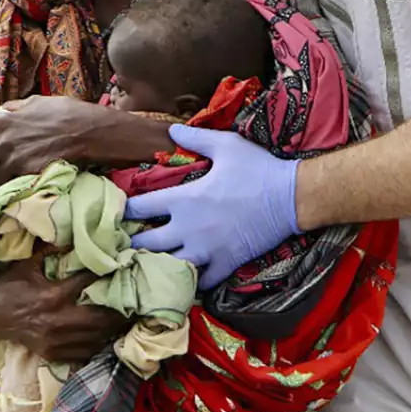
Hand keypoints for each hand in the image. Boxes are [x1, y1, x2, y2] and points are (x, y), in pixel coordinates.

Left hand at [0, 96, 121, 191]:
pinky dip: (13, 192)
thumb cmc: (67, 112)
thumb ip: (16, 110)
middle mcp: (5, 143)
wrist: (90, 131)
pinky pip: (13, 190)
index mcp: (4, 121)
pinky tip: (18, 193)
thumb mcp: (37, 103)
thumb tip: (4, 112)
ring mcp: (16, 161)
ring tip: (3, 189)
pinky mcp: (30, 176)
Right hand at [0, 255, 130, 362]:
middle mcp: (58, 321)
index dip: (107, 274)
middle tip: (138, 298)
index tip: (124, 265)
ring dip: (115, 327)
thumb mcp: (26, 264)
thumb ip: (49, 249)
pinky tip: (111, 334)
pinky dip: (101, 343)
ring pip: (96, 337)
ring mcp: (57, 341)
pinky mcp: (54, 353)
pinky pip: (85, 352)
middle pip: (101, 317)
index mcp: (52, 296)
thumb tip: (72, 230)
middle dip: (120, 309)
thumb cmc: (9, 286)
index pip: (88, 284)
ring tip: (131, 316)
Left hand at [124, 125, 299, 290]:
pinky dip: (194, 281)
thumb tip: (171, 130)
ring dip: (159, 264)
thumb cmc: (257, 169)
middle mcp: (189, 228)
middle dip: (133, 243)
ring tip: (151, 263)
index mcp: (184, 200)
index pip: (141, 207)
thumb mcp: (225, 145)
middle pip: (147, 243)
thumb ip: (195, 138)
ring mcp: (207, 250)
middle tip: (125, 243)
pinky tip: (189, 275)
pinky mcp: (226, 263)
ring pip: (170, 267)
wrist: (291, 197)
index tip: (119, 212)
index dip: (126, 210)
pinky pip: (203, 282)